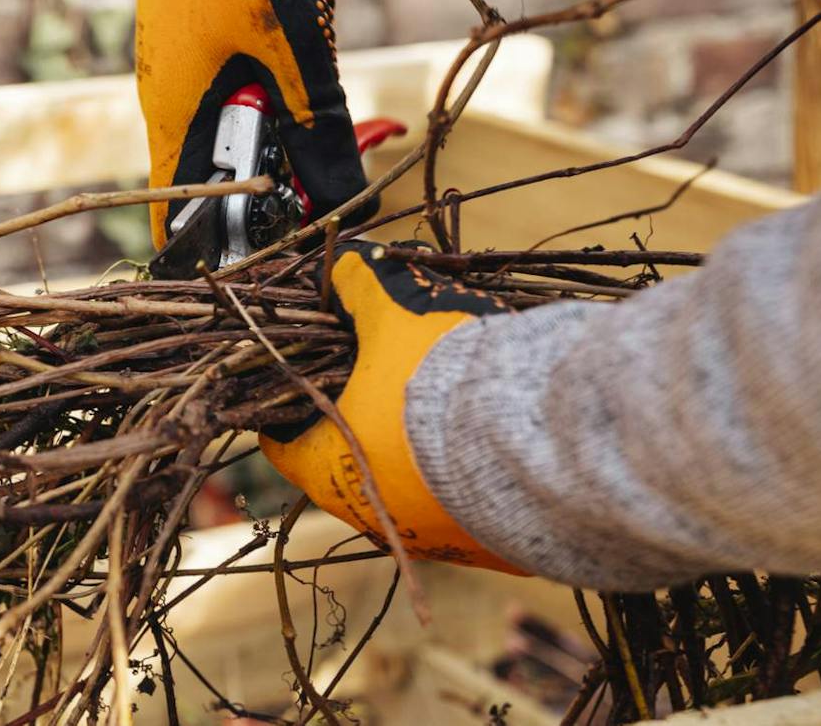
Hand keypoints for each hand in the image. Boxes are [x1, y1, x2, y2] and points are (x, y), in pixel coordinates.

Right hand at [133, 0, 370, 247]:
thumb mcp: (293, 44)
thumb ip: (316, 123)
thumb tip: (342, 197)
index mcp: (176, 117)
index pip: (182, 215)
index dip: (230, 244)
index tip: (289, 245)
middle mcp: (174, 101)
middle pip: (235, 169)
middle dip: (295, 164)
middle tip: (352, 138)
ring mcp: (188, 68)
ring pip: (252, 119)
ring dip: (298, 106)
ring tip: (322, 48)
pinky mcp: (206, 39)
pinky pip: (253, 77)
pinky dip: (289, 68)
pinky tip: (309, 16)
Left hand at [258, 244, 524, 573]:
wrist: (536, 443)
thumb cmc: (446, 380)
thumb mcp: (395, 316)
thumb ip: (361, 291)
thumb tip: (343, 268)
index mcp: (327, 467)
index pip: (283, 442)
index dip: (292, 405)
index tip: (312, 377)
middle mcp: (369, 515)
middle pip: (351, 461)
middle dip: (368, 419)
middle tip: (392, 380)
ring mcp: (429, 539)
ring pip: (413, 488)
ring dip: (424, 452)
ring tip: (454, 407)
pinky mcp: (488, 553)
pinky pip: (471, 510)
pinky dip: (475, 479)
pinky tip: (496, 442)